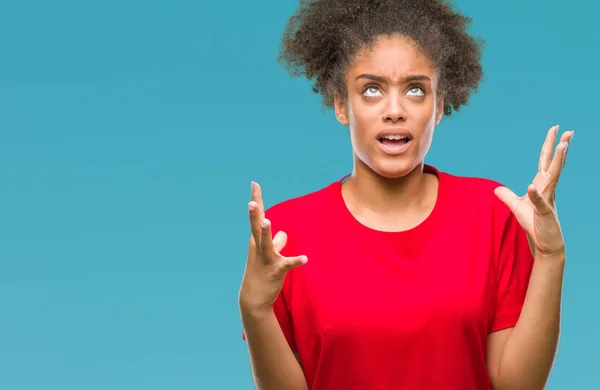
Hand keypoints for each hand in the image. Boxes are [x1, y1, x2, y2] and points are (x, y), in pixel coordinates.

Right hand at [238, 181, 307, 316]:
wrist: (254, 298)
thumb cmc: (260, 272)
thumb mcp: (268, 254)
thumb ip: (277, 241)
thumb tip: (283, 234)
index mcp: (256, 240)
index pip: (257, 216)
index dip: (256, 199)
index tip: (254, 183)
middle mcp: (259, 247)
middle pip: (257, 227)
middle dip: (254, 214)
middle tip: (251, 202)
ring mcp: (266, 258)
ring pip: (267, 243)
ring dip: (268, 233)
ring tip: (269, 222)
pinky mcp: (276, 270)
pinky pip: (287, 263)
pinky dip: (296, 260)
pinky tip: (304, 258)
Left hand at [494, 125, 573, 260]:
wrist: (545, 243)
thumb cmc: (534, 224)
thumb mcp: (516, 207)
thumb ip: (506, 196)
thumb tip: (496, 189)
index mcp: (541, 185)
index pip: (544, 161)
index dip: (549, 145)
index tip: (555, 129)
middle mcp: (548, 189)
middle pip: (553, 164)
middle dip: (560, 147)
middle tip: (568, 130)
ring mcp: (548, 200)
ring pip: (554, 177)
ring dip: (558, 161)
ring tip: (563, 146)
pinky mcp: (544, 212)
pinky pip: (539, 202)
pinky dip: (535, 195)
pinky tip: (531, 187)